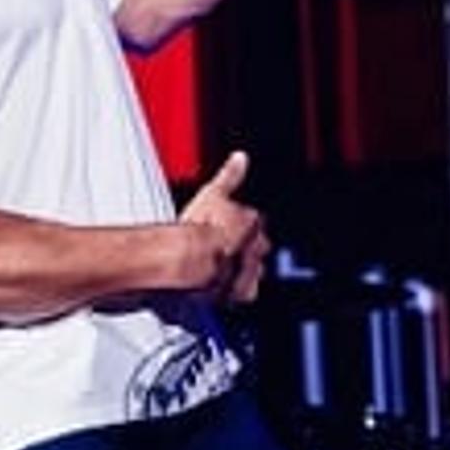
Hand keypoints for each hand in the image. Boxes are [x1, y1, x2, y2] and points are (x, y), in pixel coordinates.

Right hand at [176, 150, 270, 303]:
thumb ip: (230, 175)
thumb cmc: (199, 226)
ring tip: (220, 268)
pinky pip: (246, 292)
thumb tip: (241, 157)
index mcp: (253, 221)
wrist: (191, 258)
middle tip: (223, 248)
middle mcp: (258, 246)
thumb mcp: (213, 192)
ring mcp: (252, 269)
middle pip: (259, 246)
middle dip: (245, 247)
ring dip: (241, 268)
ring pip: (254, 269)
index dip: (237, 226)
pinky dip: (236, 291)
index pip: (253, 221)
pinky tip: (223, 288)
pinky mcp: (244, 292)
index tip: (224, 228)